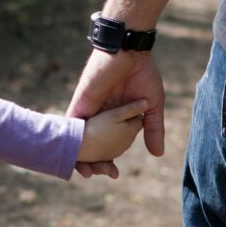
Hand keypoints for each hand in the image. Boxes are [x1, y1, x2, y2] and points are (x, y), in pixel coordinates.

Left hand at [67, 49, 164, 177]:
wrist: (129, 52)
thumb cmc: (142, 74)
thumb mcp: (152, 106)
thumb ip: (154, 129)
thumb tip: (158, 154)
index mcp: (115, 118)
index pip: (108, 144)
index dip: (107, 160)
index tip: (113, 174)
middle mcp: (100, 117)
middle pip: (91, 145)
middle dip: (91, 163)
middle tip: (94, 175)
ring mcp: (89, 110)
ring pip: (79, 138)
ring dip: (78, 155)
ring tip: (82, 172)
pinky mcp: (81, 103)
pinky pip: (71, 124)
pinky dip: (69, 139)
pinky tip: (68, 154)